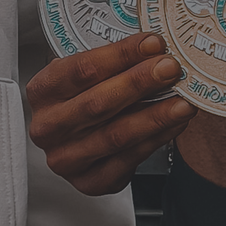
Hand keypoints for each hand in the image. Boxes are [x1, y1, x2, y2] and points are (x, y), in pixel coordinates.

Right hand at [25, 31, 194, 195]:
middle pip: (98, 103)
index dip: (121, 55)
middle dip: (139, 83)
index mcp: (42, 92)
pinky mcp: (89, 181)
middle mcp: (48, 127)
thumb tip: (156, 50)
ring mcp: (66, 158)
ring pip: (116, 135)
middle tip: (170, 69)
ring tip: (182, 101)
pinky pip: (128, 159)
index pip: (82, 69)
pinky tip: (174, 124)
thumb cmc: (84, 99)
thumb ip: (115, 64)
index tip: (152, 44)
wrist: (77, 140)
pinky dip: (156, 139)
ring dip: (154, 116)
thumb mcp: (87, 75)